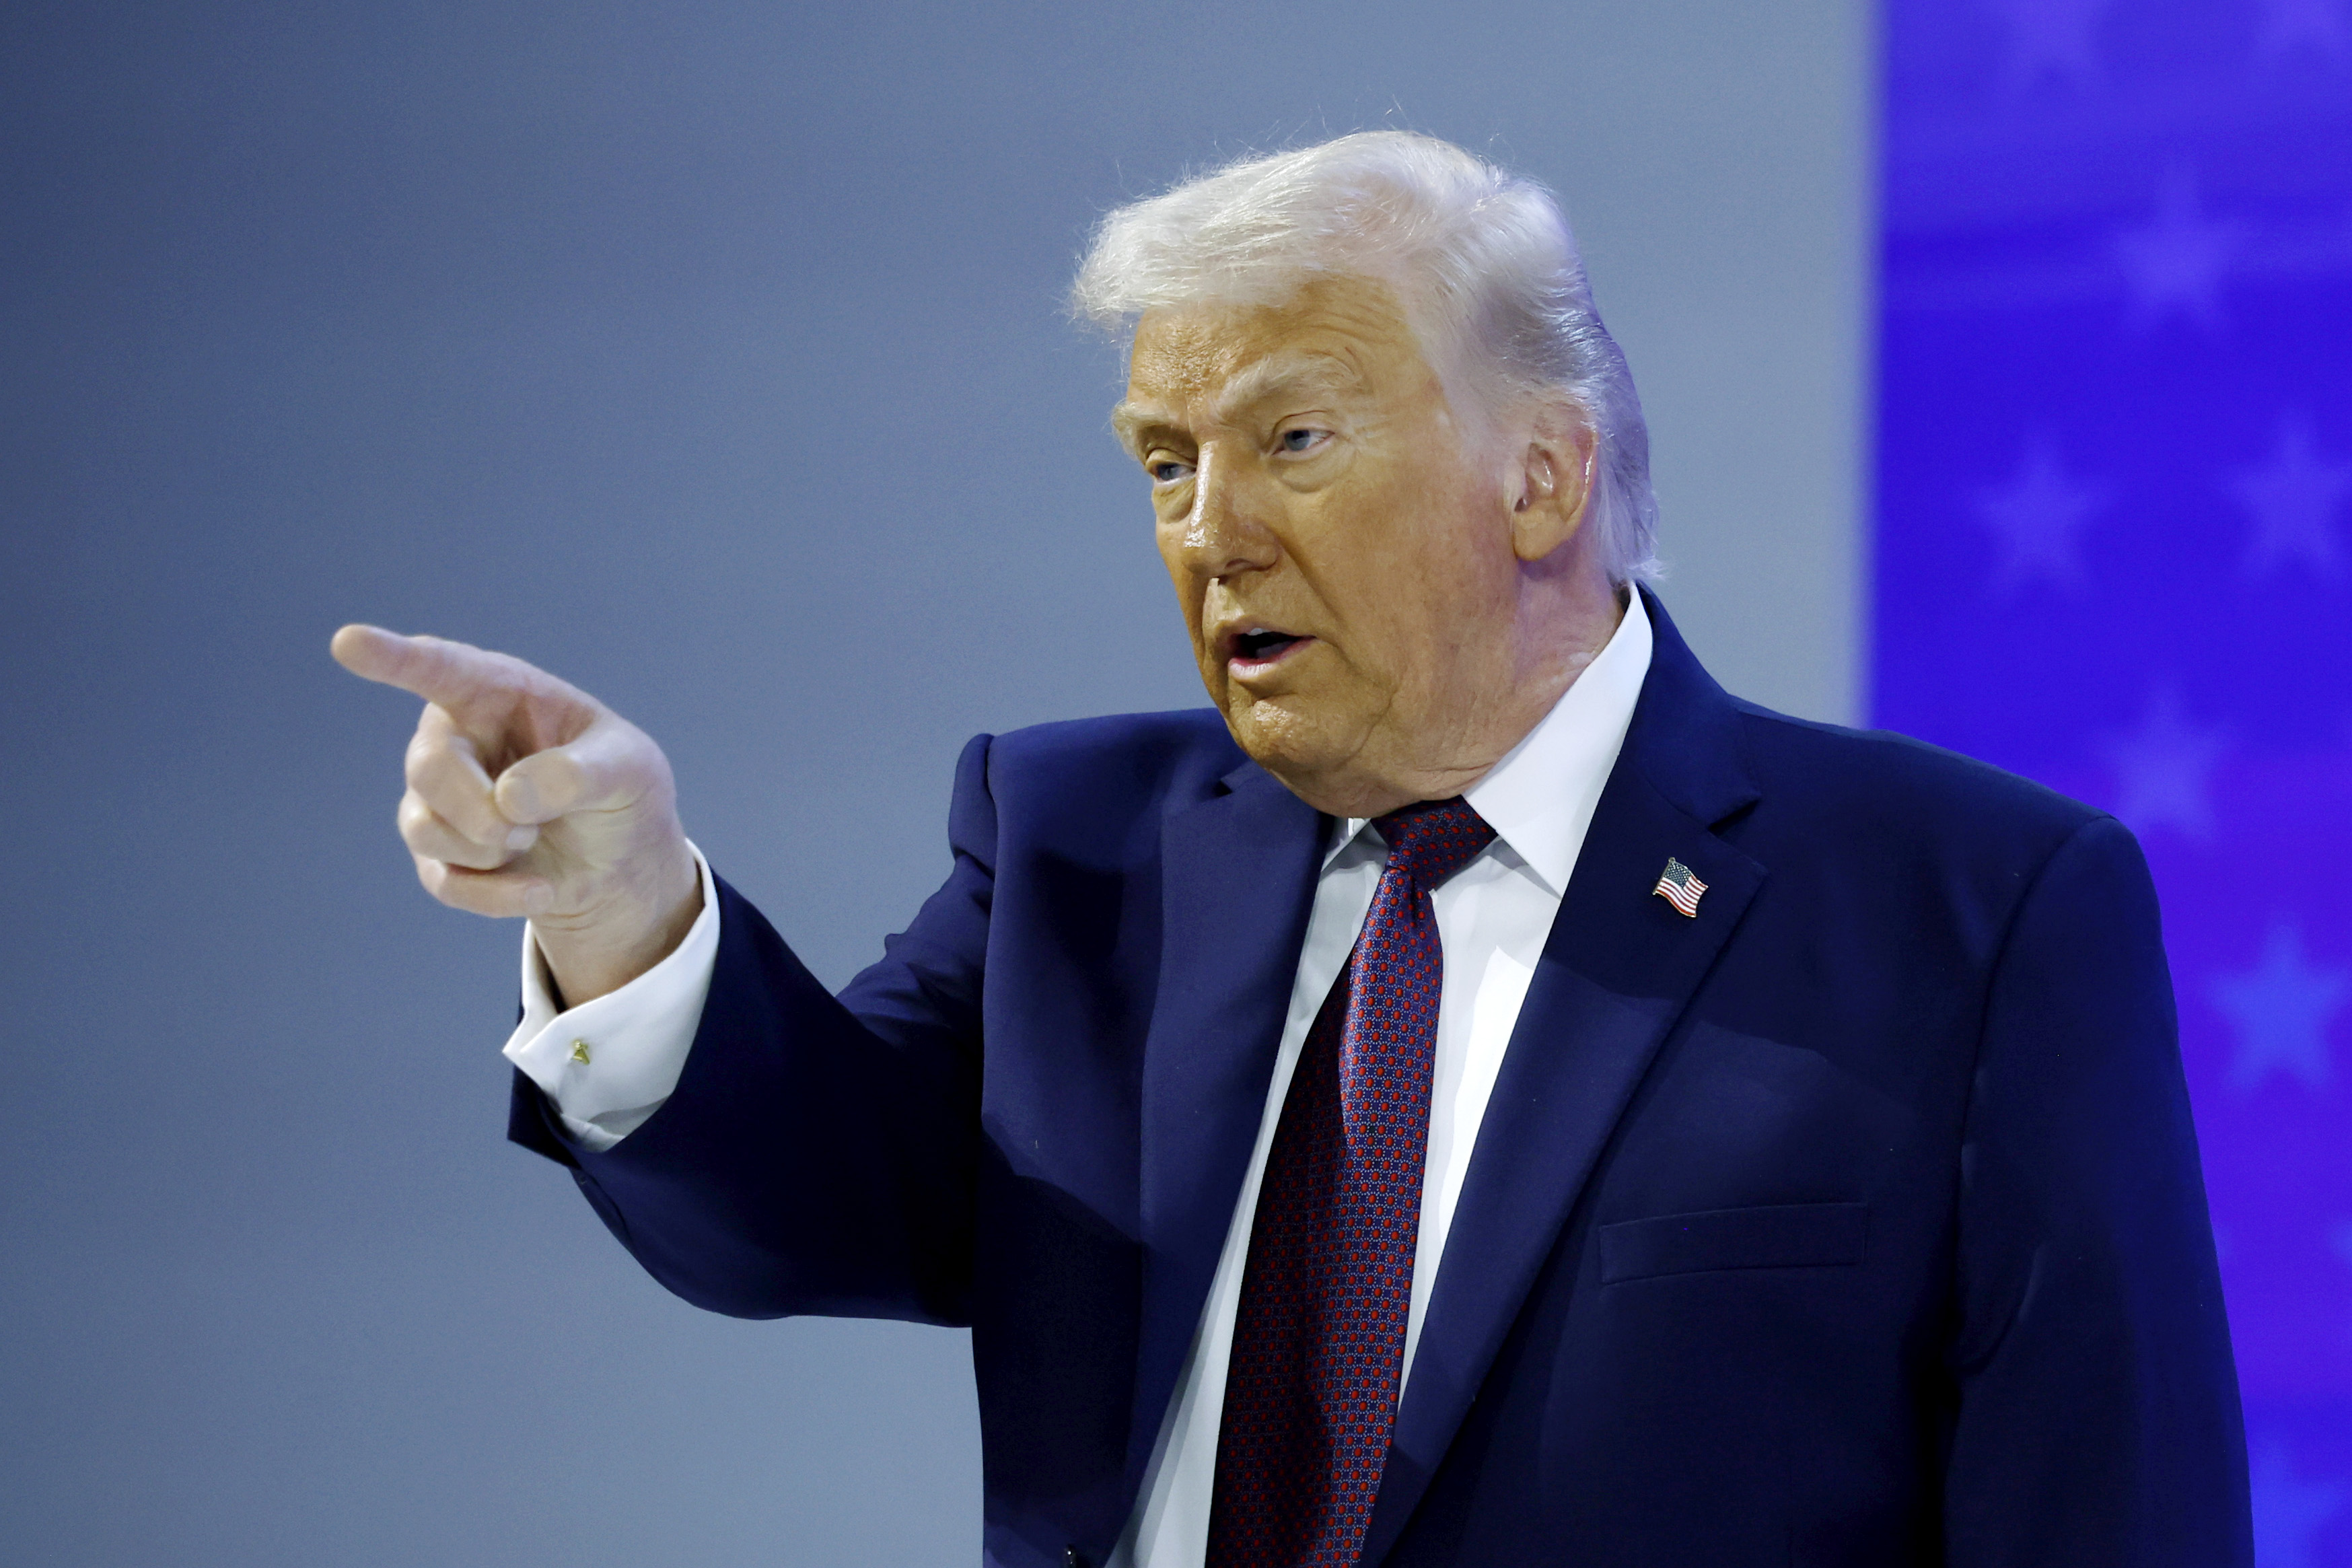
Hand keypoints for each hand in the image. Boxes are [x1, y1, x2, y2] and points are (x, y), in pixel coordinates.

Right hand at [331, 625, 701, 1004]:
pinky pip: (443, 880)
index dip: (393, 657)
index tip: (349, 642)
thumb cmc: (621, 787)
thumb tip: (508, 799)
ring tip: (535, 840)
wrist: (621, 857)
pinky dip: (495, 894)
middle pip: (429, 768)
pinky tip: (539, 890)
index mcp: (499, 691)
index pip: (439, 668)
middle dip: (481, 811)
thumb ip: (581, 773)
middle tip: (528, 827)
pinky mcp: (441, 853)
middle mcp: (456, 735)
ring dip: (489, 849)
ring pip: (423, 826)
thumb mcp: (630, 769)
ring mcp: (440, 795)